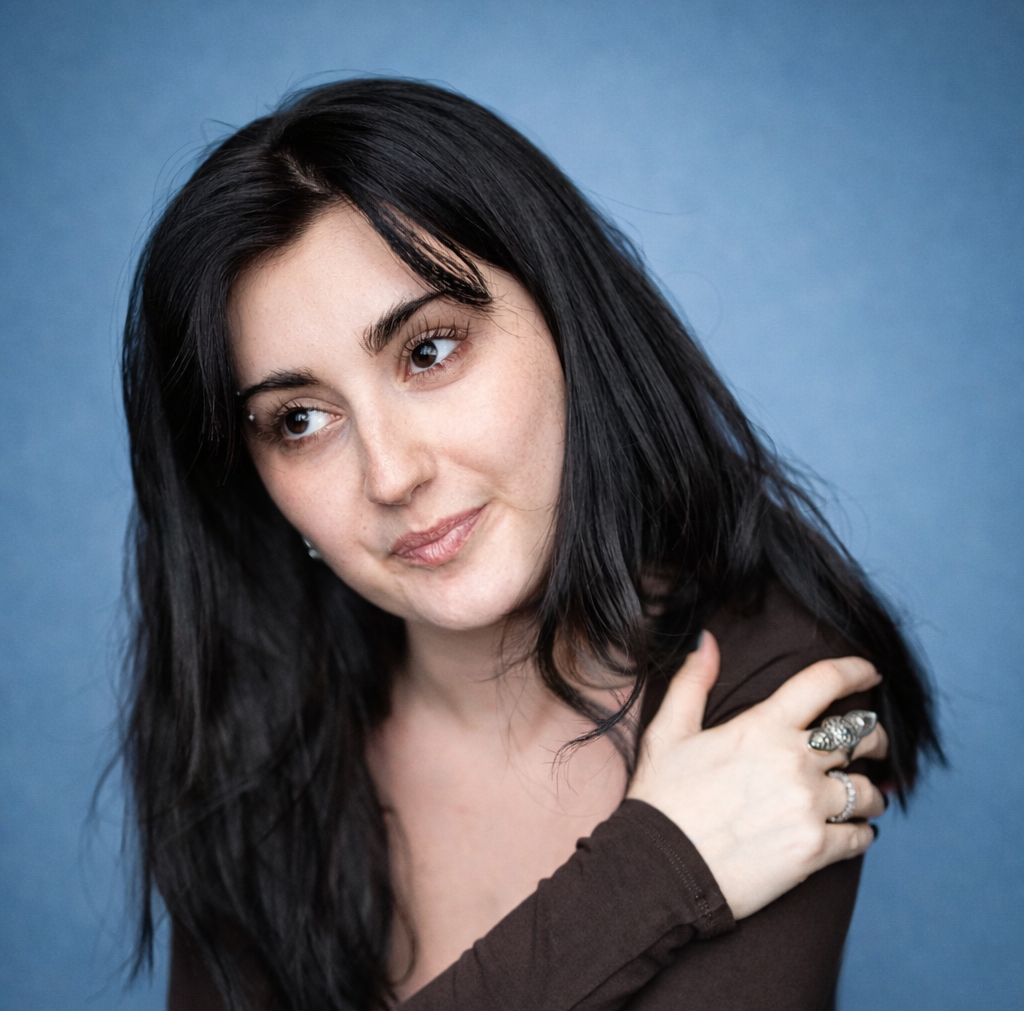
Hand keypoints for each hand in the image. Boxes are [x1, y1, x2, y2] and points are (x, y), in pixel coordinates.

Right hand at [626, 632, 888, 919]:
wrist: (659, 869)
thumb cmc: (662, 799)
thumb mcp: (668, 732)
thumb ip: (692, 682)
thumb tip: (706, 641)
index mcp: (763, 727)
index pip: (823, 683)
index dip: (855, 671)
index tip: (870, 673)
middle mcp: (794, 762)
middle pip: (861, 736)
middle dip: (874, 737)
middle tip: (873, 744)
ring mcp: (808, 807)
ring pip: (868, 790)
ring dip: (868, 791)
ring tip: (860, 797)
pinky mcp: (815, 851)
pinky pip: (862, 836)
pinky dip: (862, 833)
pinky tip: (850, 832)